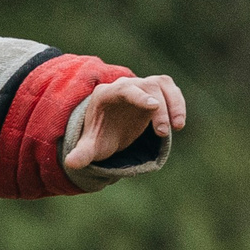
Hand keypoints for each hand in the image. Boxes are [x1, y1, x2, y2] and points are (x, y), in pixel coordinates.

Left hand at [65, 73, 187, 170]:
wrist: (108, 130)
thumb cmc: (99, 136)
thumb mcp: (90, 146)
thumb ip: (82, 153)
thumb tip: (71, 164)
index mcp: (106, 95)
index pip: (123, 89)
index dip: (138, 96)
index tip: (153, 107)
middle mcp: (125, 86)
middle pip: (147, 87)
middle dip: (159, 108)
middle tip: (162, 133)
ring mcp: (142, 87)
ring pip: (162, 85)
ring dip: (174, 104)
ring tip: (177, 127)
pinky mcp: (156, 92)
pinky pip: (171, 91)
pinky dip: (178, 105)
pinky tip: (178, 124)